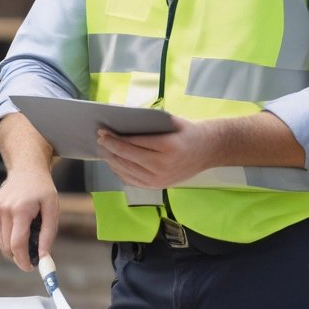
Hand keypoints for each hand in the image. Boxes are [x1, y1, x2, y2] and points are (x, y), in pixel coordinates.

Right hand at [0, 168, 59, 271]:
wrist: (25, 171)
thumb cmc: (42, 190)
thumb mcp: (52, 209)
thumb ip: (48, 235)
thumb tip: (43, 257)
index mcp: (20, 210)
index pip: (17, 244)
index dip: (23, 260)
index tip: (30, 267)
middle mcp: (3, 210)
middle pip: (8, 247)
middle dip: (20, 255)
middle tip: (34, 251)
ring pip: (2, 243)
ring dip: (14, 245)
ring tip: (27, 228)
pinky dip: (6, 236)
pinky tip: (16, 223)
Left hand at [96, 117, 214, 188]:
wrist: (208, 150)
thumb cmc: (188, 132)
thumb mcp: (170, 121)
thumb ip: (148, 123)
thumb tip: (120, 123)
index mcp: (166, 147)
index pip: (132, 143)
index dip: (114, 138)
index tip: (102, 131)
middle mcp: (162, 166)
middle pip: (127, 157)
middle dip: (110, 148)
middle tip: (99, 139)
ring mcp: (160, 179)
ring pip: (128, 171)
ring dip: (112, 160)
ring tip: (103, 150)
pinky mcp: (158, 186)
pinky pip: (133, 181)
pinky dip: (121, 172)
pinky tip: (114, 163)